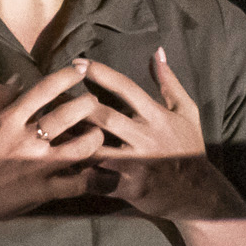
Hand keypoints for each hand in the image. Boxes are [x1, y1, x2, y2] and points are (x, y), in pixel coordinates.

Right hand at [0, 59, 110, 232]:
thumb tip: (17, 79)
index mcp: (8, 120)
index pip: (44, 90)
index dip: (66, 76)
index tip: (80, 70)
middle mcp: (27, 140)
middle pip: (69, 114)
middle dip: (88, 103)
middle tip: (95, 102)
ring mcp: (38, 167)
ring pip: (81, 147)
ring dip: (95, 136)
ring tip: (99, 132)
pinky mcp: (43, 191)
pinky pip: (77, 184)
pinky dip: (94, 178)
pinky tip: (102, 170)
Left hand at [63, 49, 242, 224]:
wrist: (198, 193)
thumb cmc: (189, 148)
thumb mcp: (187, 112)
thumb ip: (169, 82)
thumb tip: (156, 51)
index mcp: (157, 117)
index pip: (126, 88)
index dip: (100, 73)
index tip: (78, 62)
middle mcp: (145, 138)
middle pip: (105, 117)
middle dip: (77, 104)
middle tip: (53, 94)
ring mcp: (136, 164)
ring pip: (96, 148)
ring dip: (72, 138)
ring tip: (47, 126)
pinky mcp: (128, 187)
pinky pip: (97, 177)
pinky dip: (76, 170)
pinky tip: (54, 161)